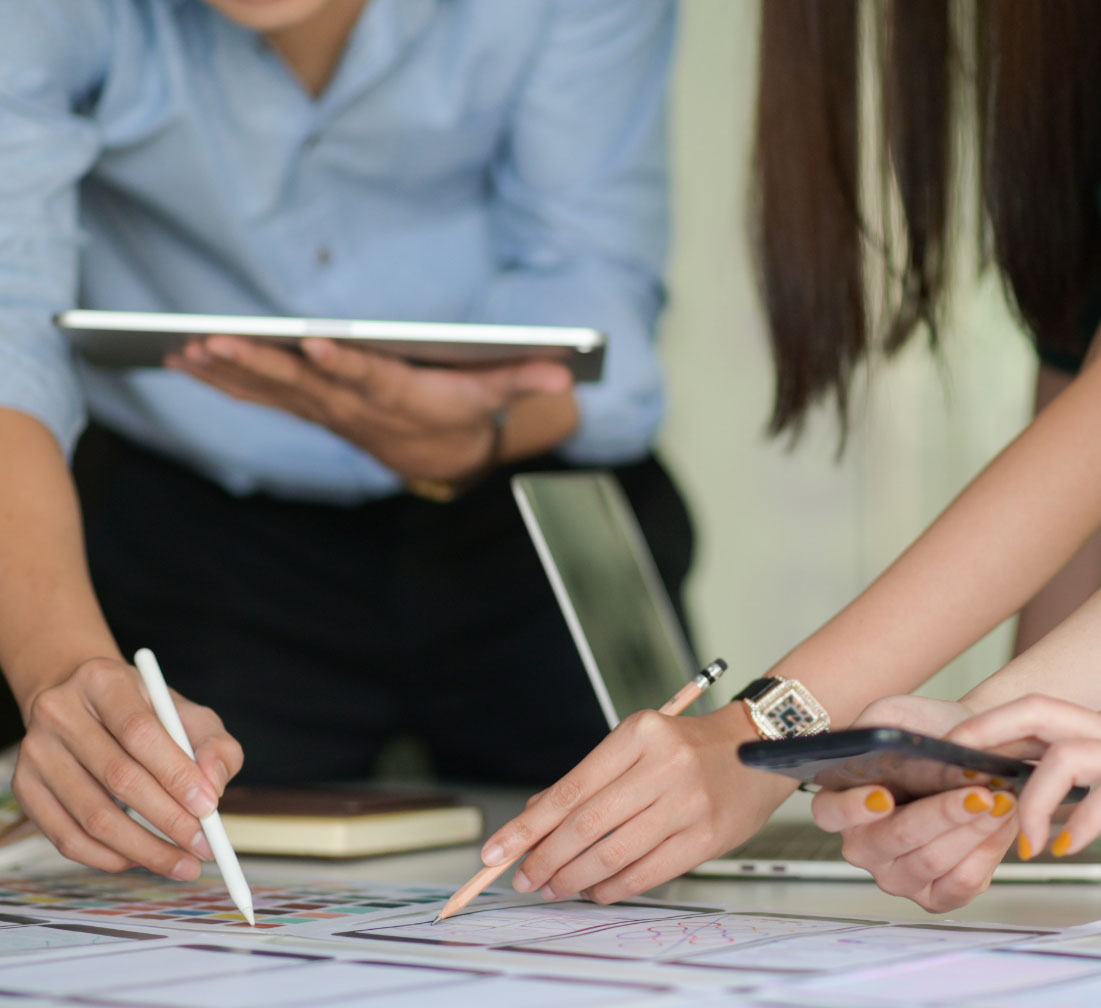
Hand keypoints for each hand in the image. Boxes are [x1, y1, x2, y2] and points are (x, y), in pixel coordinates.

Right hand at [13, 657, 242, 878]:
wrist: (85, 706)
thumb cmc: (144, 712)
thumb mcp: (185, 713)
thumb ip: (213, 744)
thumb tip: (214, 786)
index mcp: (103, 682)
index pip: (140, 732)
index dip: (177, 774)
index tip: (209, 807)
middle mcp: (60, 713)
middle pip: (118, 777)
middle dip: (169, 819)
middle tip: (204, 846)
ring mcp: (36, 753)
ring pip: (92, 816)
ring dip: (145, 849)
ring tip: (182, 863)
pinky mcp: (25, 789)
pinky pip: (67, 838)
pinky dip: (111, 857)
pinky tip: (143, 859)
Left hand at [166, 336, 573, 480]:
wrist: (436, 458)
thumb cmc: (461, 414)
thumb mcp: (495, 396)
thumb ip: (523, 378)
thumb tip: (565, 369)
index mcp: (401, 397)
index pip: (370, 378)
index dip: (342, 361)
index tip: (312, 340)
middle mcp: (357, 407)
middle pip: (306, 382)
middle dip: (261, 361)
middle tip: (215, 339)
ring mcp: (330, 411)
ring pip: (276, 390)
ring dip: (231, 371)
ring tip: (188, 349)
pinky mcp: (313, 409)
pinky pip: (264, 397)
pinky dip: (226, 381)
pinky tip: (187, 361)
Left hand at [480, 704, 793, 904]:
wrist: (758, 746)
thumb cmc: (688, 746)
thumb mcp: (636, 744)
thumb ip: (590, 779)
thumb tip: (535, 816)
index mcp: (639, 733)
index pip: (571, 788)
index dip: (529, 824)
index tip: (499, 847)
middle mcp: (663, 765)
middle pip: (587, 823)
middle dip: (546, 857)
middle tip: (524, 875)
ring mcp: (688, 803)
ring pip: (613, 852)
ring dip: (574, 877)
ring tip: (553, 886)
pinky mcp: (706, 836)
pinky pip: (647, 871)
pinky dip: (613, 886)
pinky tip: (594, 889)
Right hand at [810, 694, 1016, 911]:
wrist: (975, 750)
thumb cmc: (930, 734)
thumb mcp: (894, 715)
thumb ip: (876, 727)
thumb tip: (887, 749)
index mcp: (840, 804)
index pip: (829, 813)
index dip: (852, 808)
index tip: (883, 796)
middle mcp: (862, 845)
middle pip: (892, 839)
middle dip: (939, 815)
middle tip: (977, 793)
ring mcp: (898, 875)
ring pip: (931, 860)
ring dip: (971, 829)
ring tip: (1000, 801)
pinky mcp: (937, 895)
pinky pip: (960, 883)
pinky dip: (987, 851)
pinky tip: (1001, 823)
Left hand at [948, 693, 1100, 861]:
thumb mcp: (1098, 784)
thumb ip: (1059, 782)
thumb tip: (996, 792)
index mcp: (1094, 730)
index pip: (1032, 709)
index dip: (986, 723)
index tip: (949, 747)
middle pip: (1039, 709)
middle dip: (989, 732)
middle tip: (961, 768)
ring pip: (1066, 755)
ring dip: (1036, 799)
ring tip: (1028, 840)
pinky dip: (1082, 823)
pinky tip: (1065, 847)